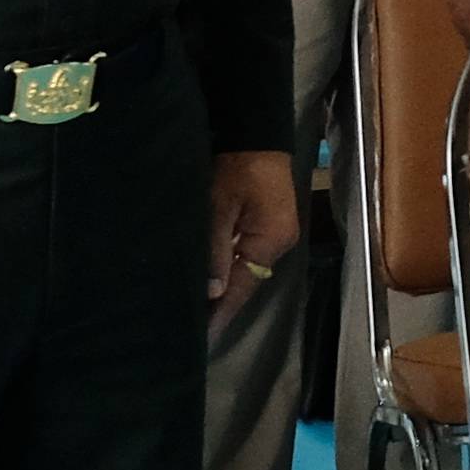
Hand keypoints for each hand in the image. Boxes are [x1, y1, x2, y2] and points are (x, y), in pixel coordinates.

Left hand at [204, 150, 300, 328]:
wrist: (255, 131)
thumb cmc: (236, 166)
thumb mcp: (219, 206)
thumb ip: (215, 250)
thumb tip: (211, 292)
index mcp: (270, 241)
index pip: (243, 287)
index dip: (222, 312)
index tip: (203, 338)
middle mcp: (278, 242)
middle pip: (246, 280)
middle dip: (220, 302)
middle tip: (191, 326)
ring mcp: (275, 232)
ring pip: (244, 267)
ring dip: (223, 283)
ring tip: (196, 307)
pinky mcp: (267, 222)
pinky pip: (245, 252)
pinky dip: (227, 264)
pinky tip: (210, 275)